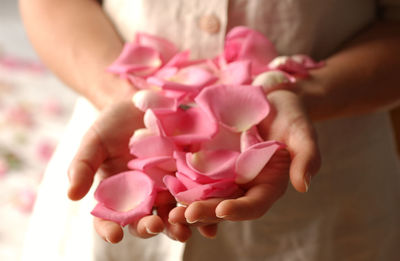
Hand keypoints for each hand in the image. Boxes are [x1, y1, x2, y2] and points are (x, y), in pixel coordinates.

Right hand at [67, 101, 190, 242]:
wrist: (142, 103)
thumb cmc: (113, 123)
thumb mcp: (94, 140)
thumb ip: (82, 165)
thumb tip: (71, 196)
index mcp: (117, 194)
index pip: (109, 218)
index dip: (109, 228)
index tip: (114, 235)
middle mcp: (143, 196)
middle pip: (145, 220)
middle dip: (149, 227)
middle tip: (154, 226)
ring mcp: (168, 187)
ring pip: (173, 213)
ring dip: (178, 224)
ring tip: (183, 230)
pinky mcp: (190, 175)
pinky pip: (196, 195)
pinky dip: (203, 207)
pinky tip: (209, 217)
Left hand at [168, 89, 320, 237]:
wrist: (272, 99)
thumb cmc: (292, 116)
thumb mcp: (303, 134)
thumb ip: (307, 158)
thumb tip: (303, 186)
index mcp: (269, 185)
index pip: (254, 205)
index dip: (240, 210)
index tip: (223, 210)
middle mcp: (245, 185)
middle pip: (225, 205)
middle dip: (205, 213)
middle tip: (182, 216)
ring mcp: (227, 174)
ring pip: (207, 195)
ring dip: (188, 204)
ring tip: (169, 211)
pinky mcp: (212, 161)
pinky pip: (196, 175)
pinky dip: (182, 183)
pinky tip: (166, 185)